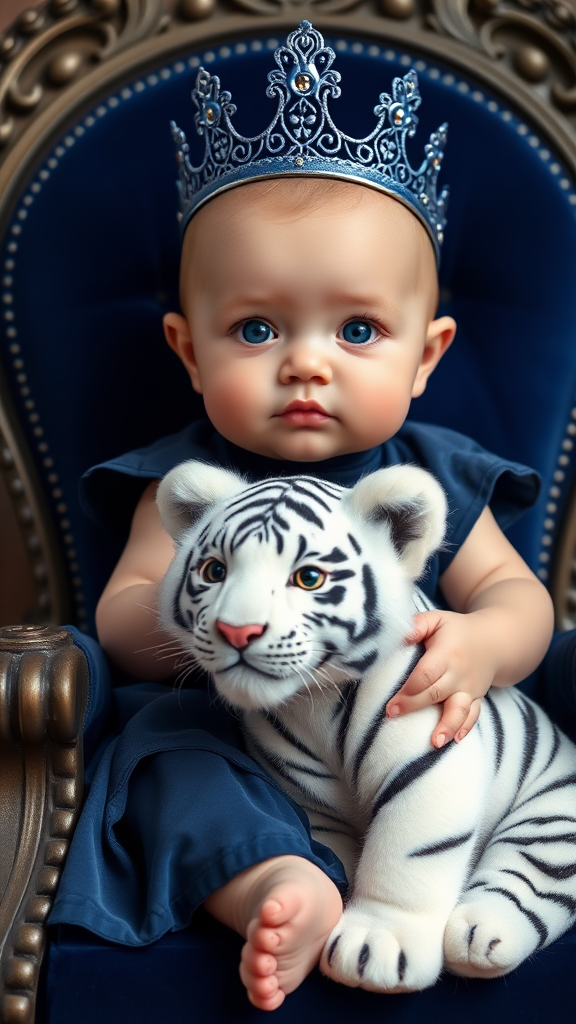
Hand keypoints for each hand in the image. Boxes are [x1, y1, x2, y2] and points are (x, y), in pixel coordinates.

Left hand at [386, 610, 496, 748]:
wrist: (495, 640)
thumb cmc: (456, 630)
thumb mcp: (437, 619)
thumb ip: (417, 624)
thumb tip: (400, 636)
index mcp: (447, 652)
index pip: (426, 673)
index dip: (408, 689)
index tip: (390, 701)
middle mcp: (460, 673)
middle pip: (436, 693)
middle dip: (414, 706)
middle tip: (392, 715)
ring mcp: (471, 688)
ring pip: (459, 709)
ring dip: (447, 726)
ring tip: (435, 742)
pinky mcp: (477, 699)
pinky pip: (473, 715)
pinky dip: (465, 728)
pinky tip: (455, 741)